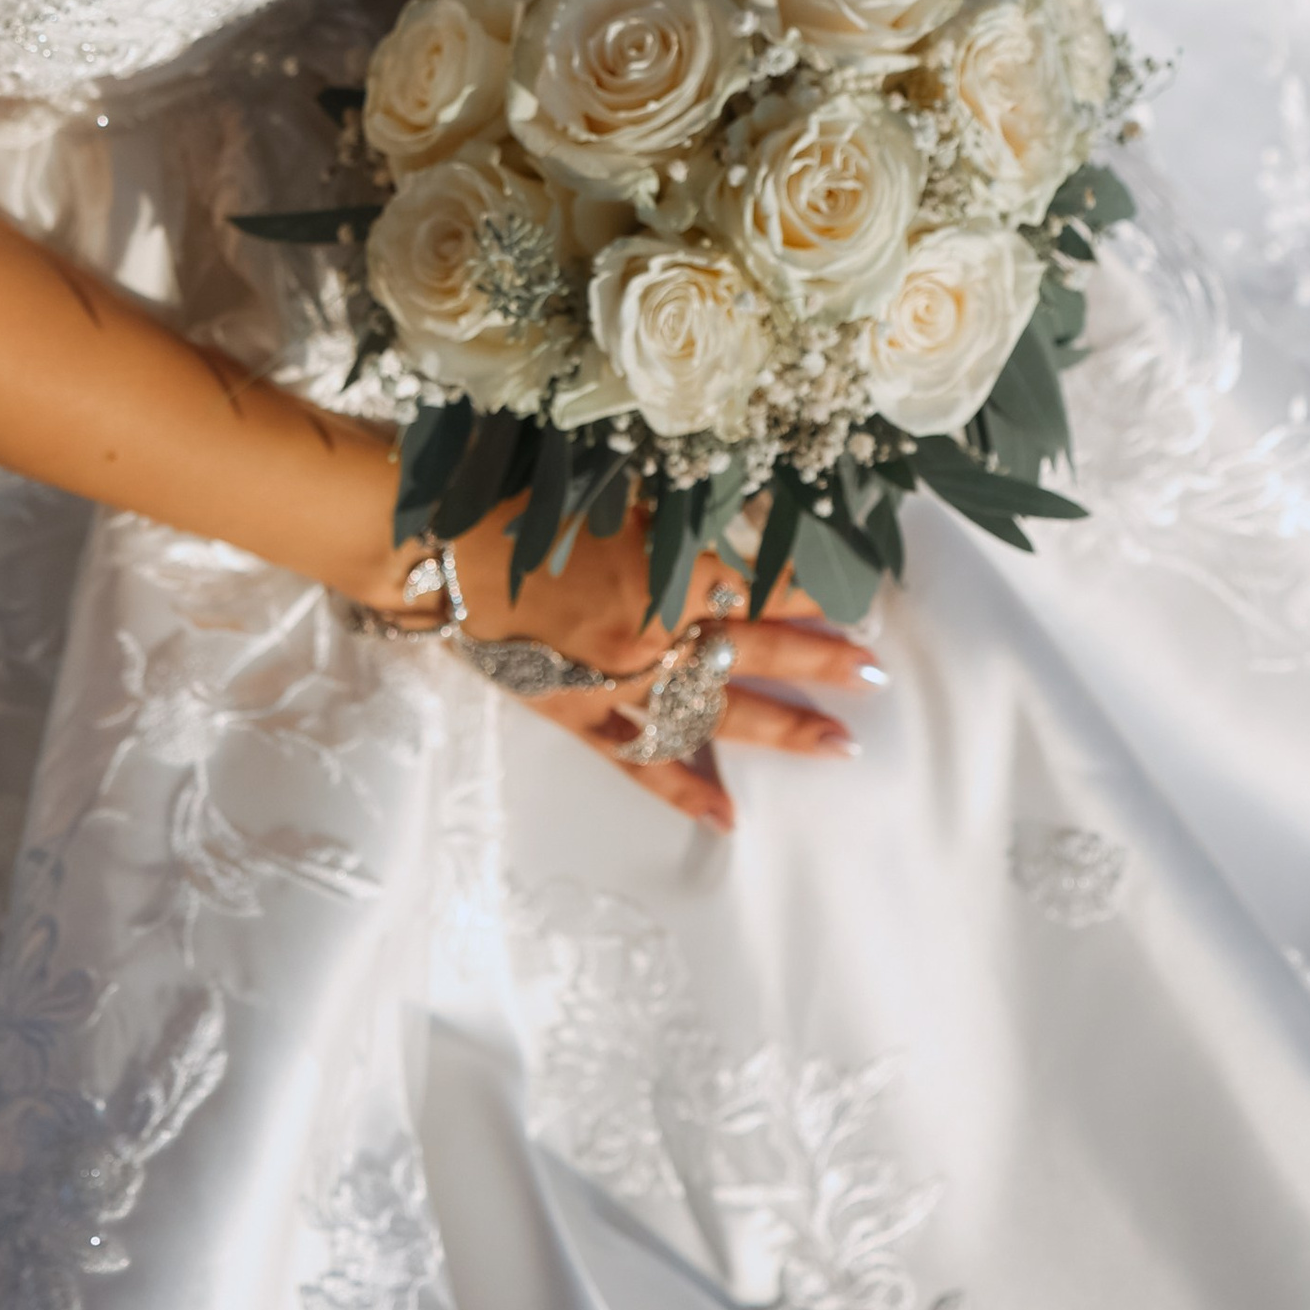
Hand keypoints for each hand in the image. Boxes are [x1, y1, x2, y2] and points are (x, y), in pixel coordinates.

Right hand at [445, 500, 880, 833]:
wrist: (433, 550)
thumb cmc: (514, 501)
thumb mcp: (607, 490)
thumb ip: (673, 514)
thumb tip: (737, 517)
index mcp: (660, 571)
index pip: (757, 581)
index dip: (810, 585)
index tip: (858, 588)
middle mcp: (650, 636)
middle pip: (753, 650)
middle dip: (819, 660)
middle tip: (875, 673)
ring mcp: (616, 685)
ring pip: (714, 716)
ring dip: (781, 728)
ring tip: (841, 744)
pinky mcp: (579, 716)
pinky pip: (640, 762)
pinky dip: (685, 793)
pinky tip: (731, 819)